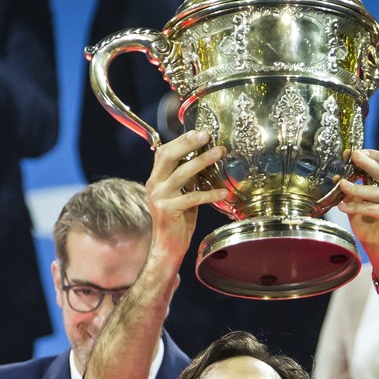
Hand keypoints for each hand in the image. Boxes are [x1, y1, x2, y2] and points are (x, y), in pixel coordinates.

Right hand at [146, 130, 228, 266]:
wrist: (167, 246)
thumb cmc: (178, 220)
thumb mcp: (182, 194)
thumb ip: (187, 179)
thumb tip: (204, 160)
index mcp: (156, 178)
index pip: (164, 152)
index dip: (181, 140)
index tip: (199, 132)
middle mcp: (154, 184)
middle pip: (168, 156)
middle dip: (188, 143)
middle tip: (207, 136)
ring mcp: (160, 197)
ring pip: (182, 174)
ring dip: (202, 161)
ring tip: (219, 153)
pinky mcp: (168, 210)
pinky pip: (192, 197)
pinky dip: (210, 193)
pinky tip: (223, 192)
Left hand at [339, 148, 378, 273]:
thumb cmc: (370, 227)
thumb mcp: (357, 205)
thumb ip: (352, 192)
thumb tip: (339, 178)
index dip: (372, 154)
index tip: (354, 152)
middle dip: (368, 162)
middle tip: (354, 155)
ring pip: (375, 191)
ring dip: (357, 187)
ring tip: (341, 185)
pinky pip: (373, 208)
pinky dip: (356, 207)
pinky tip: (343, 207)